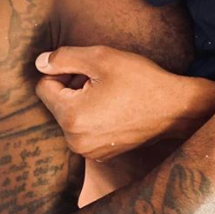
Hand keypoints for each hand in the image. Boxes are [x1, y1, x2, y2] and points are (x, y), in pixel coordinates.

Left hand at [35, 47, 185, 160]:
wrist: (174, 108)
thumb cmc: (140, 80)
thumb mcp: (101, 58)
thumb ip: (64, 58)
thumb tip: (39, 63)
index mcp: (71, 116)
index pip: (43, 87)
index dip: (63, 72)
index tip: (88, 71)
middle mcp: (75, 140)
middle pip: (56, 103)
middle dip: (72, 88)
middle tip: (102, 81)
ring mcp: (88, 152)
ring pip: (70, 117)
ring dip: (82, 102)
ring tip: (110, 95)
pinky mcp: (101, 155)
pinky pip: (83, 130)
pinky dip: (93, 118)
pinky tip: (115, 109)